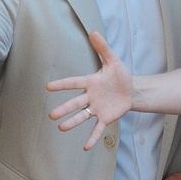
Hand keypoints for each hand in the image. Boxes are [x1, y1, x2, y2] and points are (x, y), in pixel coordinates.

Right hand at [46, 31, 135, 150]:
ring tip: (62, 127)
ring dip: (73, 122)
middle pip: (75, 103)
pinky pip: (97, 128)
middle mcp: (90, 97)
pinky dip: (92, 137)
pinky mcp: (106, 117)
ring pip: (83, 116)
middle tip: (52, 115)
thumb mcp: (113, 60)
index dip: (63, 85)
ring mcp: (97, 108)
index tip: (48, 87)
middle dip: (64, 109)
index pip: (74, 83)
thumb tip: (93, 31)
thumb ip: (103, 48)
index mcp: (90, 82)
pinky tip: (86, 147)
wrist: (132, 90)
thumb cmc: (120, 75)